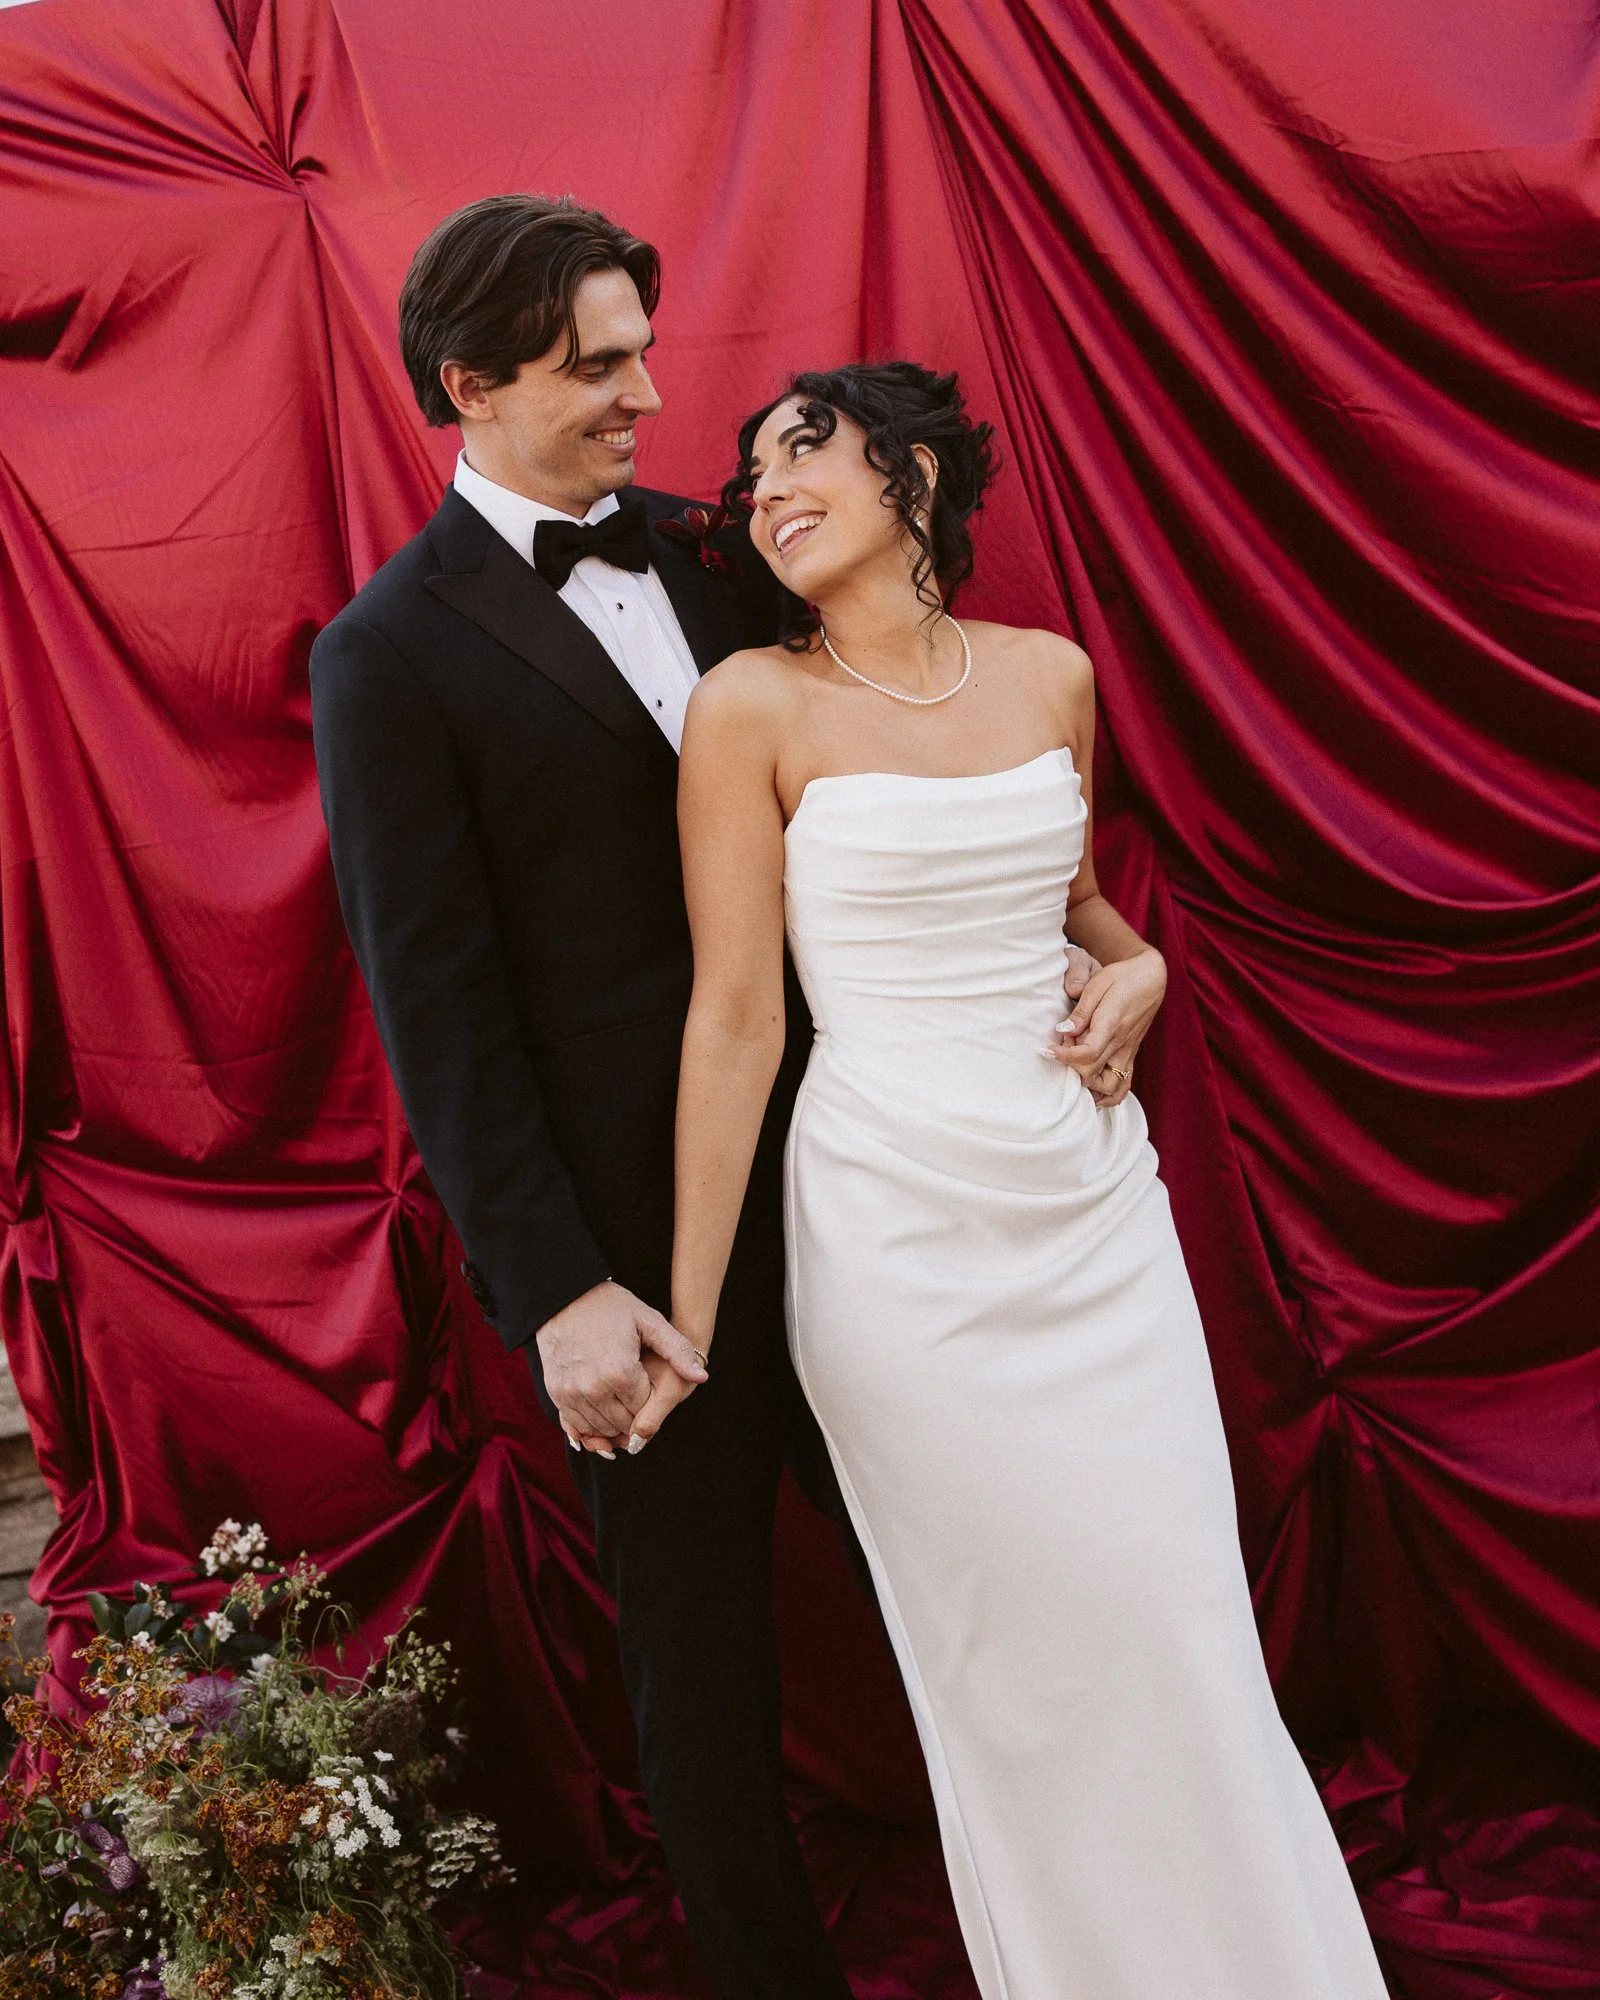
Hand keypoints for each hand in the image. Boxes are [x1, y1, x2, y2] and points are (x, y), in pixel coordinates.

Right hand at [536, 1280, 706, 1459]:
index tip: (652, 1386)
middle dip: (635, 1416)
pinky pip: (576, 1425)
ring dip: (614, 1423)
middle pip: (623, 1424)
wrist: (564, 1296)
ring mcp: (571, 1393)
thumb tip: (701, 1377)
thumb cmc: (610, 1307)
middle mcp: (593, 1389)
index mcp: (620, 1372)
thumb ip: (677, 1350)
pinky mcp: (556, 1393)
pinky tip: (602, 1411)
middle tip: (639, 1396)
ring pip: (601, 1428)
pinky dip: (591, 1425)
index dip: (653, 1402)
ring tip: (622, 1401)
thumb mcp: (649, 1321)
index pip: (645, 1410)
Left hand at [1051, 949, 1165, 1107]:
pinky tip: (1094, 1092)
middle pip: (1092, 1073)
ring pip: (1110, 1088)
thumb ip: (1080, 1012)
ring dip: (1089, 1086)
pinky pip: (1124, 1085)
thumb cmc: (1122, 977)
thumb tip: (1063, 1031)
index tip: (1048, 1050)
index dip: (1065, 1057)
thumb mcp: (1097, 985)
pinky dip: (1109, 1095)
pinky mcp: (1131, 1055)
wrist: (1151, 977)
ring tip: (1074, 1069)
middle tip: (1062, 1046)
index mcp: (1111, 1026)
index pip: (1087, 1054)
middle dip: (1071, 1066)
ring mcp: (1128, 1052)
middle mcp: (1121, 1044)